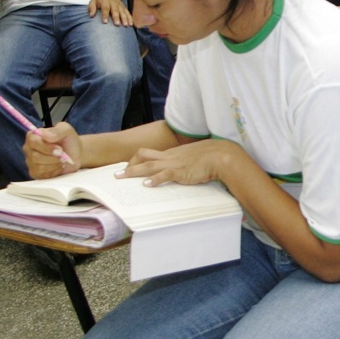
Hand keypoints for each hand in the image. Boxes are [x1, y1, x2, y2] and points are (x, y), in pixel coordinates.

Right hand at [24, 122, 81, 177]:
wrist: (75, 154)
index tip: (60, 150)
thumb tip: (44, 135)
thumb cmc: (68, 140)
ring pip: (39, 167)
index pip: (33, 142)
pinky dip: (54, 172)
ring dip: (55, 165)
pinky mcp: (35, 173)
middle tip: (64, 156)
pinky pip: (42, 175)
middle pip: (35, 157)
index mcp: (33, 136)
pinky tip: (59, 166)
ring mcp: (30, 161)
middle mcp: (28, 149)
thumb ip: (57, 130)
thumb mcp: (66, 130)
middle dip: (53, 158)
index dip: (46, 148)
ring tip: (62, 160)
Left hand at [87, 0, 132, 24]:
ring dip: (125, 18)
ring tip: (126, 25)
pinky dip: (130, 18)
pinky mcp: (124, 8)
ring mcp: (120, 5)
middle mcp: (113, 3)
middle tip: (117, 24)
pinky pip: (128, 13)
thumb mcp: (93, 1)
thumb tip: (91, 15)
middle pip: (115, 10)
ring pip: (123, 12)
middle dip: (116, 17)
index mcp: (105, 1)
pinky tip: (131, 24)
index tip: (105, 22)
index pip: (105, 8)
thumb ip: (91, 8)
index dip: (105, 15)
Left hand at [118, 139, 238, 187]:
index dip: (136, 160)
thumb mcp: (193, 157)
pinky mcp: (180, 172)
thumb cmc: (210, 156)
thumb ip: (184, 161)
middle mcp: (169, 157)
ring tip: (121, 178)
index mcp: (171, 153)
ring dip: (133, 172)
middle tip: (118, 174)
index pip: (148, 153)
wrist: (221, 155)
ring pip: (148, 165)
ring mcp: (174, 163)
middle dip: (129, 165)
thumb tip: (182, 168)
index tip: (130, 167)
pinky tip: (146, 185)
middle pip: (142, 155)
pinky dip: (153, 180)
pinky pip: (164, 174)